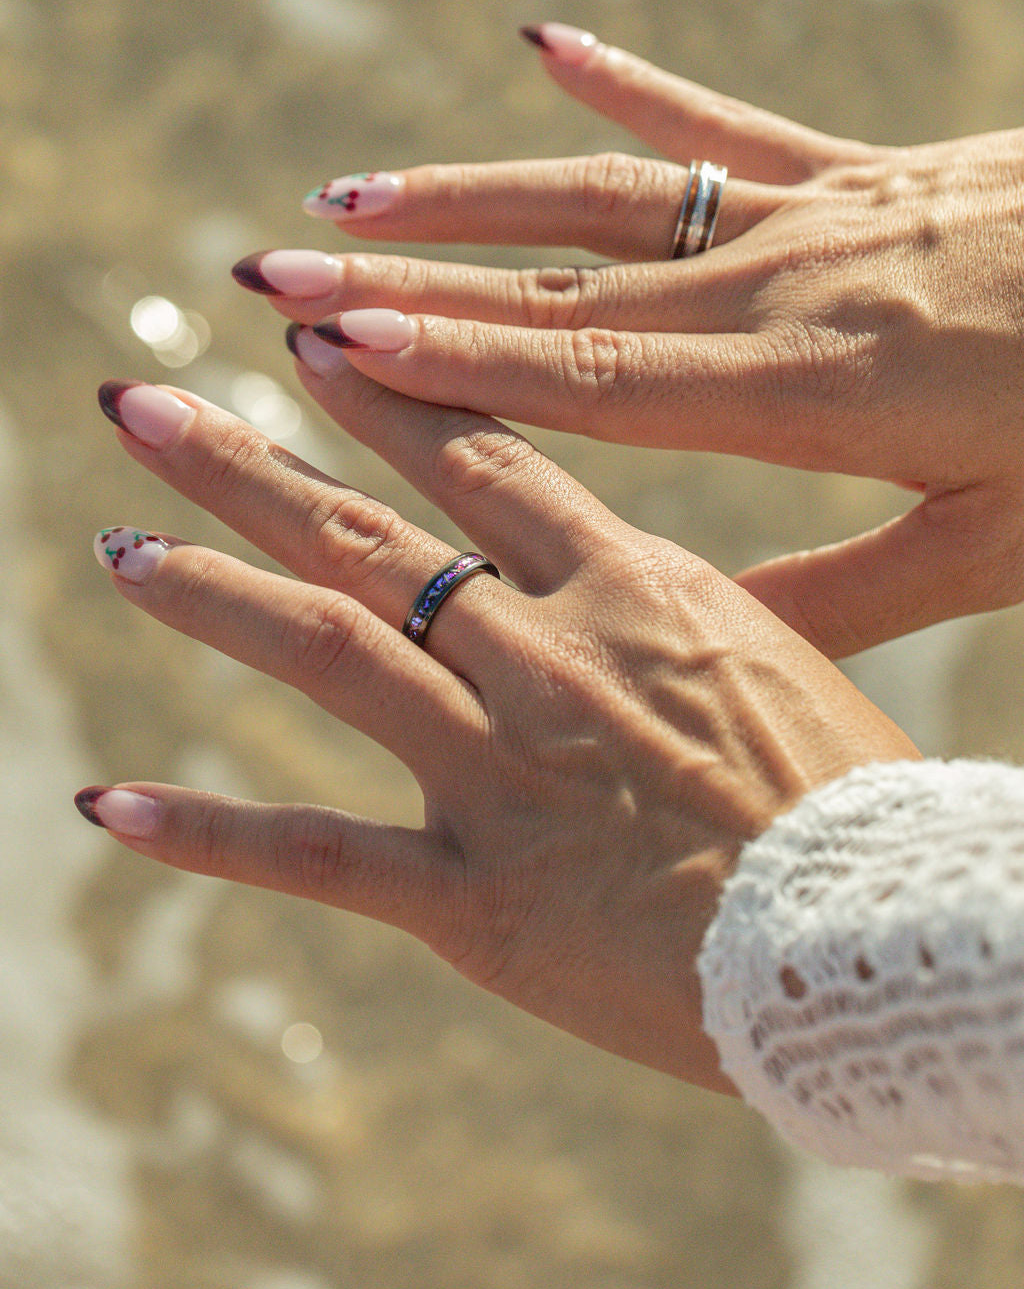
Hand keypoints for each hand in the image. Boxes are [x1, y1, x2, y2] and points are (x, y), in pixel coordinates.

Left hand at [90, 370, 914, 1091]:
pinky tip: (108, 805)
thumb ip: (682, 620)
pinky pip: (318, 854)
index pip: (484, 461)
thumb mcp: (781, 664)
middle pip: (373, 534)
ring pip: (328, 650)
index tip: (310, 344)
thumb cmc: (860, 806)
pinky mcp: (478, 898)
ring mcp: (503, 770)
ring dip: (209, 592)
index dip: (384, 397)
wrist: (880, 944)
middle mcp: (549, 657)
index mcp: (634, 590)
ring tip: (114, 547)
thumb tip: (633, 584)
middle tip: (146, 405)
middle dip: (250, 461)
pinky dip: (209, 832)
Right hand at [234, 25, 1023, 657]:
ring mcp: (815, 213)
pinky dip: (633, 82)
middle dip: (410, 283)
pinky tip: (544, 40)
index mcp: (808, 394)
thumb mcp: (987, 546)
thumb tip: (698, 633)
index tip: (339, 346)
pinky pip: (722, 123)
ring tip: (354, 195)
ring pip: (610, 198)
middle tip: (279, 275)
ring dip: (473, 194)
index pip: (593, 379)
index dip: (456, 361)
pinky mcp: (856, 172)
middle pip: (561, 288)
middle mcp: (783, 287)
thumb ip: (838, 594)